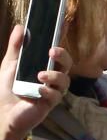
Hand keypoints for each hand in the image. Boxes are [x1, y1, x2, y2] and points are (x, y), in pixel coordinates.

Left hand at [0, 25, 71, 139]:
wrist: (1, 113)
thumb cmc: (6, 89)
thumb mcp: (10, 65)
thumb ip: (16, 47)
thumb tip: (20, 27)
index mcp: (44, 66)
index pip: (56, 52)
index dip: (61, 40)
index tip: (63, 26)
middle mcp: (52, 77)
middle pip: (67, 64)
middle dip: (63, 56)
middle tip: (52, 51)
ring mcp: (52, 91)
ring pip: (65, 80)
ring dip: (55, 76)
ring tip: (40, 75)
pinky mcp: (49, 104)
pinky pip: (56, 96)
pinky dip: (48, 92)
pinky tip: (38, 91)